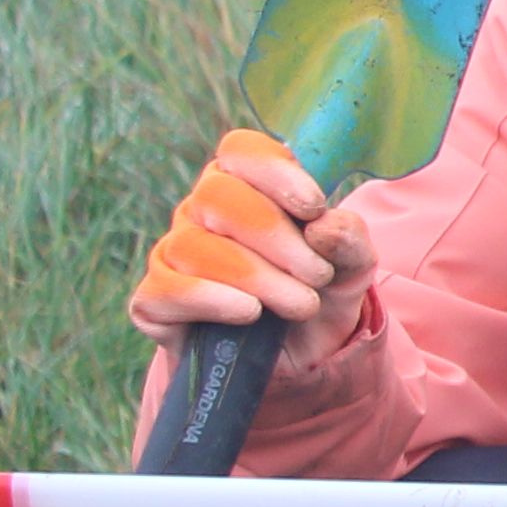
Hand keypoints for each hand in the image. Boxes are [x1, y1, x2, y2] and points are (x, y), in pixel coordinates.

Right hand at [125, 127, 370, 351]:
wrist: (301, 355)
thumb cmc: (321, 290)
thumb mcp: (352, 264)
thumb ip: (348, 238)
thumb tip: (321, 227)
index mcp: (247, 184)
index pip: (241, 151)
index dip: (273, 171)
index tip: (312, 207)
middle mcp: (201, 210)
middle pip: (218, 197)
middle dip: (274, 236)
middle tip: (317, 275)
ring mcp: (173, 252)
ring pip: (196, 246)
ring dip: (257, 277)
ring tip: (301, 305)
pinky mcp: (154, 300)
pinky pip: (168, 288)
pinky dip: (212, 299)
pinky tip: (249, 313)